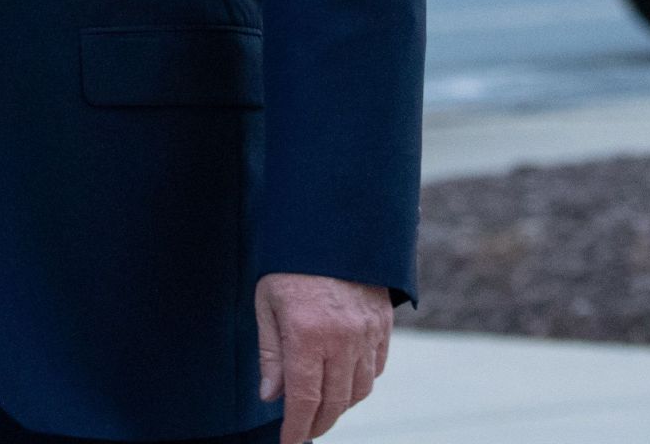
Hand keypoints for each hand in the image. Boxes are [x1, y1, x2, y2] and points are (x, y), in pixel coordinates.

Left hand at [257, 273, 392, 443]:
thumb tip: (271, 396)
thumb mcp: (266, 303)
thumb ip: (270, 353)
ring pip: (359, 390)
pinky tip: (344, 384)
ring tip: (322, 411)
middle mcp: (342, 339)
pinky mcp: (383, 325)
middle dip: (318, 425)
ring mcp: (367, 333)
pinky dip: (361, 384)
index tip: (288, 442)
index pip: (304, 399)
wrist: (332, 227)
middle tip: (303, 432)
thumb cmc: (289, 263)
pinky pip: (377, 369)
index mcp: (307, 335)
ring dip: (341, 407)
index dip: (296, 428)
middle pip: (334, 402)